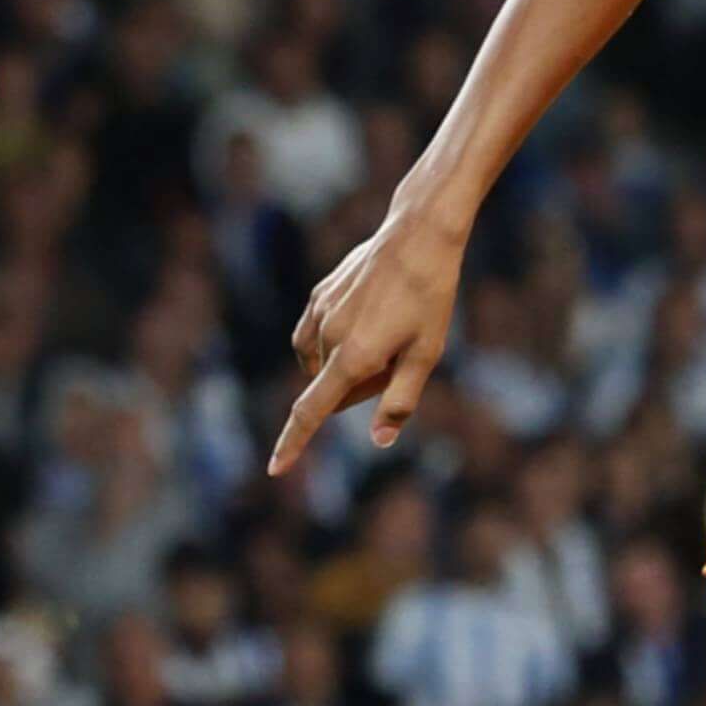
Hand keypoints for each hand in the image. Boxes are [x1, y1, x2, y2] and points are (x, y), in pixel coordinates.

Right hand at [266, 214, 473, 470]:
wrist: (418, 235)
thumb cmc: (430, 297)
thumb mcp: (426, 355)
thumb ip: (400, 400)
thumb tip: (379, 440)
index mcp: (352, 357)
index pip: (312, 411)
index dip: (293, 443)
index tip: (275, 469)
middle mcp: (327, 336)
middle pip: (333, 388)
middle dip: (359, 389)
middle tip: (399, 359)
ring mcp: (319, 312)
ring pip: (323, 361)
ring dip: (346, 365)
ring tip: (387, 337)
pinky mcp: (320, 294)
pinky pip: (316, 335)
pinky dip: (335, 344)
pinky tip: (365, 322)